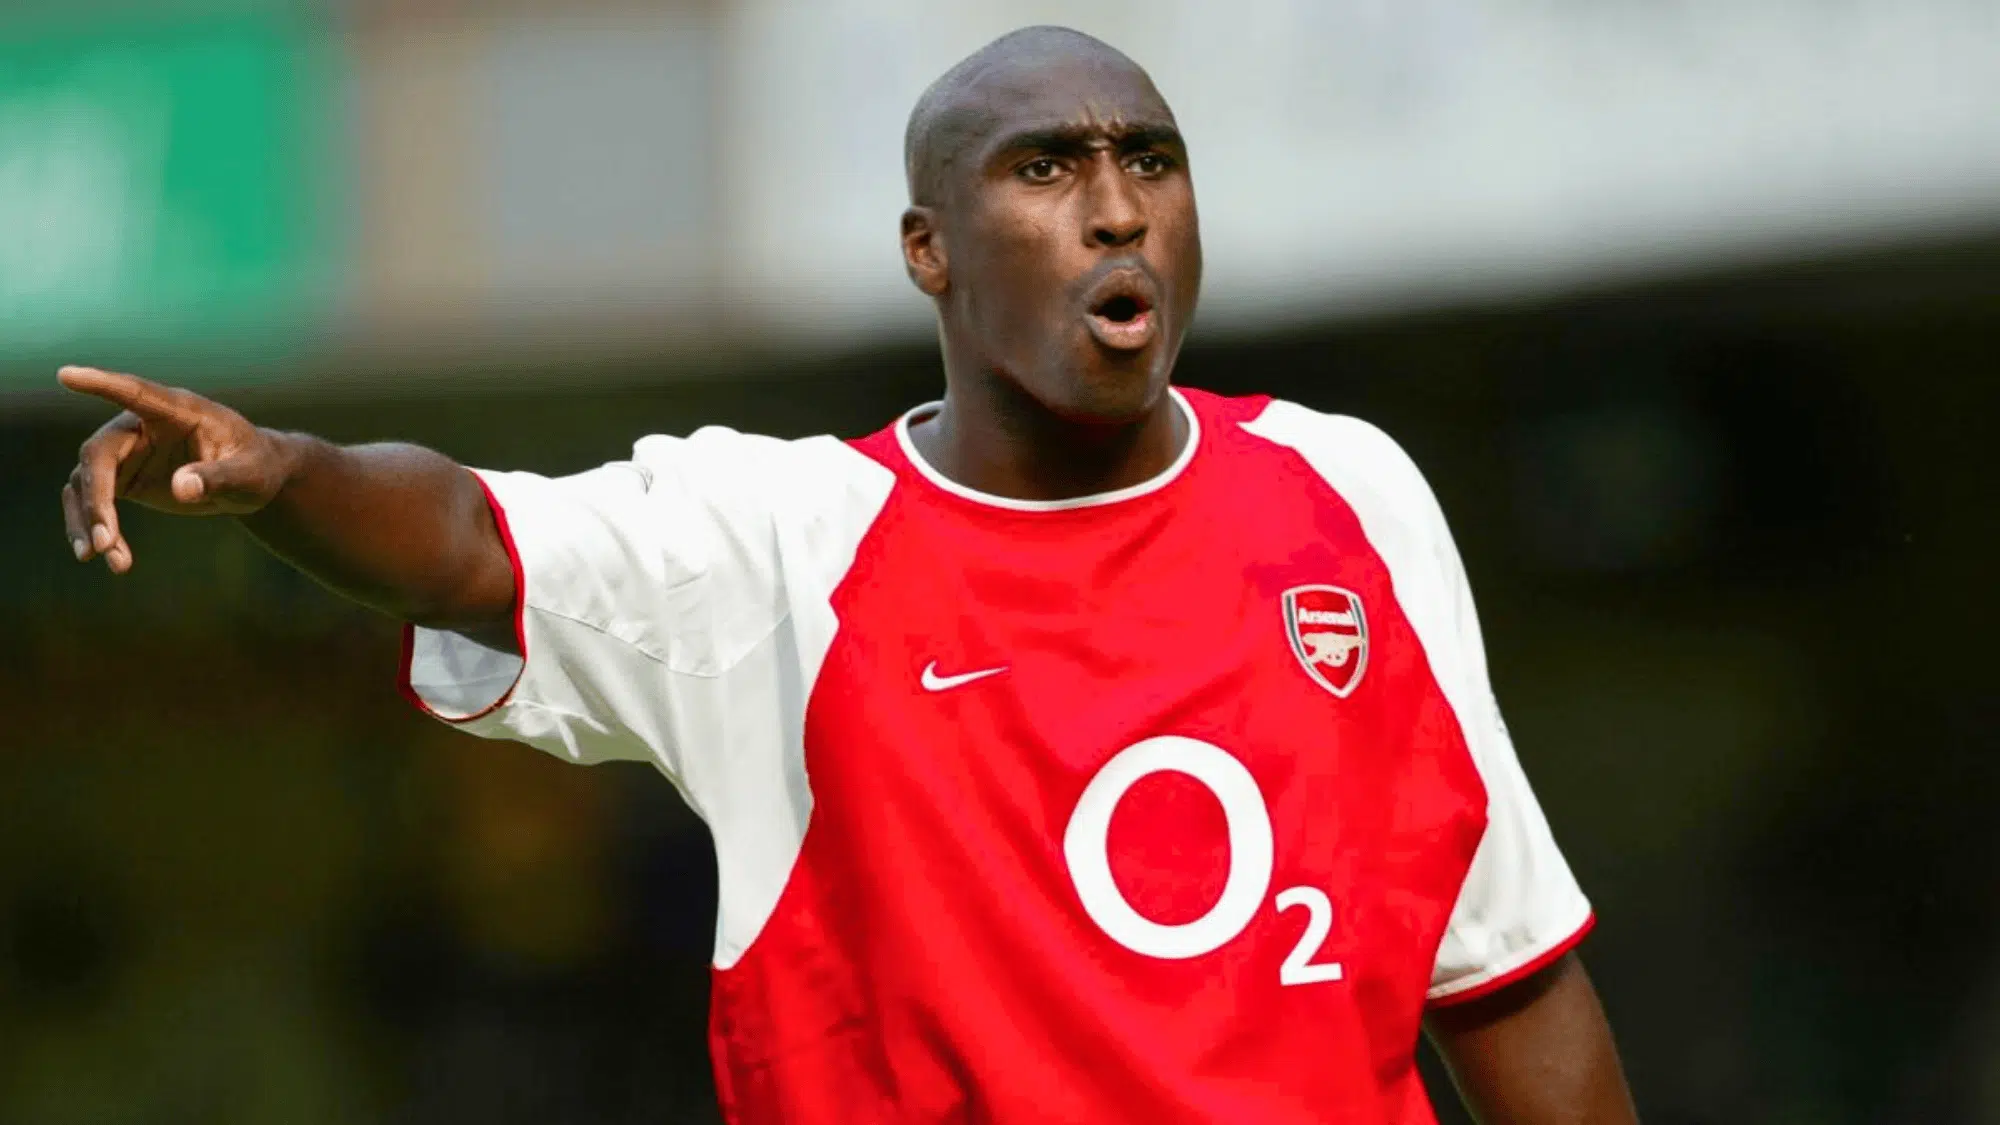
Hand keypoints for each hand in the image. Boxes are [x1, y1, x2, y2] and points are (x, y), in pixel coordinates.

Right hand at [58, 366, 294, 573]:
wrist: (252, 480)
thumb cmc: (256, 466)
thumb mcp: (250, 474)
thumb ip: (219, 477)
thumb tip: (182, 487)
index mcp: (177, 411)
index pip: (135, 393)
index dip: (102, 384)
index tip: (66, 375)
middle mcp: (142, 426)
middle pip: (99, 454)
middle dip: (96, 499)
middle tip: (105, 542)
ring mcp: (127, 452)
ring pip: (86, 482)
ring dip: (89, 520)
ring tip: (105, 559)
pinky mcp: (122, 478)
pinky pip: (92, 501)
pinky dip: (93, 528)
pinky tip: (106, 557)